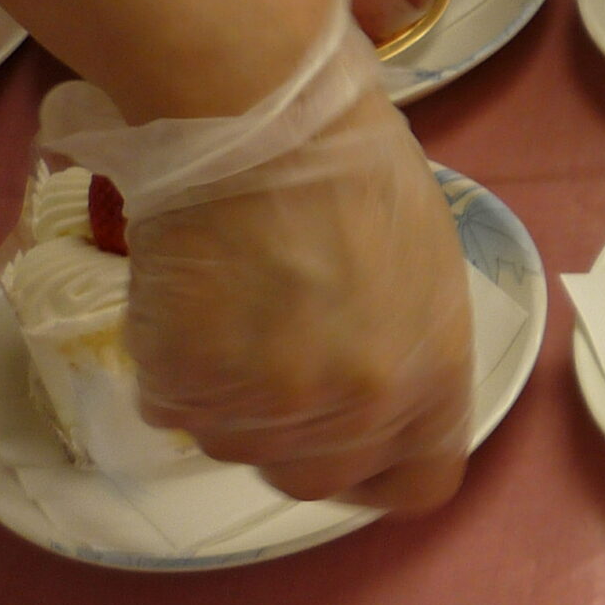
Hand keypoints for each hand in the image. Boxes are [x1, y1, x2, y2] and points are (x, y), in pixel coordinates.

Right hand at [124, 94, 472, 512]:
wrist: (261, 118)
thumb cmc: (356, 168)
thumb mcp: (424, 271)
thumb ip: (406, 350)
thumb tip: (372, 384)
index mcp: (432, 380)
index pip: (419, 485)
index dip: (383, 471)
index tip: (354, 442)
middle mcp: (357, 415)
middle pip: (318, 480)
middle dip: (296, 436)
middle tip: (274, 365)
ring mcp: (266, 409)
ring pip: (236, 443)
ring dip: (231, 396)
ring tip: (234, 305)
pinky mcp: (186, 388)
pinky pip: (172, 403)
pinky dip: (176, 364)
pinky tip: (192, 296)